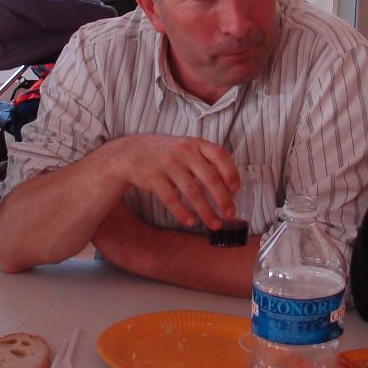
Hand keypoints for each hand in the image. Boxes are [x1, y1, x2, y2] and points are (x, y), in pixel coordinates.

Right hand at [104, 135, 239, 231]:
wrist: (131, 152)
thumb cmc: (166, 153)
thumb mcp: (186, 148)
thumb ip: (205, 161)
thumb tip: (229, 186)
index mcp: (195, 143)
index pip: (219, 154)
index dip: (231, 172)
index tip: (236, 189)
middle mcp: (183, 151)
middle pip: (209, 178)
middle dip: (223, 199)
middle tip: (230, 214)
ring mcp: (167, 163)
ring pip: (192, 192)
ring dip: (206, 211)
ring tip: (214, 224)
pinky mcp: (153, 177)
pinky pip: (171, 199)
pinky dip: (183, 213)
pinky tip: (191, 221)